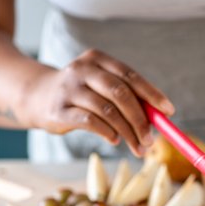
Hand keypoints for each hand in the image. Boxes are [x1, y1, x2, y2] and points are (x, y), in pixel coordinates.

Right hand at [22, 49, 174, 155]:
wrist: (35, 96)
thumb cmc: (78, 94)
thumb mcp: (100, 86)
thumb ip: (125, 96)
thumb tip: (159, 117)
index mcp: (98, 59)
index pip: (130, 75)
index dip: (152, 94)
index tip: (169, 112)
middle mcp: (82, 69)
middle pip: (120, 93)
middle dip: (140, 118)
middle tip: (152, 139)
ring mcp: (69, 88)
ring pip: (107, 110)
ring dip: (127, 131)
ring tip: (138, 146)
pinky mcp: (58, 109)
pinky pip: (90, 122)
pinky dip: (107, 132)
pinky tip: (114, 140)